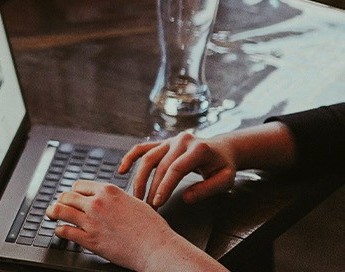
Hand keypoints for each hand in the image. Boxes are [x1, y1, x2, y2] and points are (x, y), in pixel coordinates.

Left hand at [48, 181, 196, 269]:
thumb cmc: (152, 228)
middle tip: (59, 205)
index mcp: (108, 191)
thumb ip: (117, 198)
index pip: (80, 185)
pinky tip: (60, 231)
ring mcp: (91, 221)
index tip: (72, 196)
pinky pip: (64, 231)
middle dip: (61, 200)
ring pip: (60, 210)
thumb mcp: (135, 202)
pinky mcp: (89, 239)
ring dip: (53, 212)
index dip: (74, 192)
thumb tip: (108, 198)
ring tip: (51, 214)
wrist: (157, 248)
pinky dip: (59, 230)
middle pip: (67, 196)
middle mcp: (97, 203)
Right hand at [122, 132, 238, 206]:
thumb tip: (185, 198)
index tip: (158, 203)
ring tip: (136, 196)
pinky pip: (142, 148)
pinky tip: (122, 170)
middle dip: (152, 187)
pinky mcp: (162, 143)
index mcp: (198, 149)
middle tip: (148, 206)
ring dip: (139, 178)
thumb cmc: (223, 166)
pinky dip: (130, 158)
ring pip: (148, 157)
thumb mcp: (225, 180)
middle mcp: (181, 141)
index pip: (176, 168)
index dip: (165, 186)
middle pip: (160, 165)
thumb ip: (207, 189)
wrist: (222, 149)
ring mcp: (170, 140)